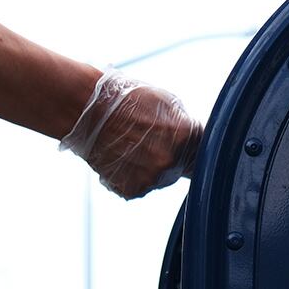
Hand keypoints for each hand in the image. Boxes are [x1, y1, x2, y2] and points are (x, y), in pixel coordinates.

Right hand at [60, 69, 202, 199]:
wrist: (86, 109)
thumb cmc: (125, 99)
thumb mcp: (166, 102)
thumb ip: (185, 124)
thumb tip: (198, 139)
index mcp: (185, 136)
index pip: (202, 149)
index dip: (192, 145)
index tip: (182, 141)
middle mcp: (170, 161)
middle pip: (180, 167)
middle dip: (170, 156)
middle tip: (147, 139)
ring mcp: (150, 179)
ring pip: (159, 179)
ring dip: (149, 168)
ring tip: (130, 147)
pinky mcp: (131, 189)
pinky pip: (139, 186)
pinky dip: (131, 176)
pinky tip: (120, 158)